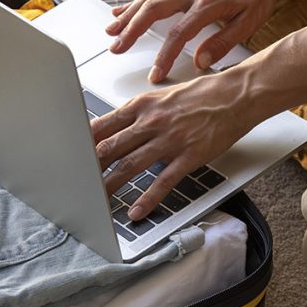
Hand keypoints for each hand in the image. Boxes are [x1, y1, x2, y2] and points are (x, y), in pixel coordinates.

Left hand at [91, 72, 257, 220]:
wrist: (236, 95)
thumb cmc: (203, 95)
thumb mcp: (163, 97)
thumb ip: (141, 113)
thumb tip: (119, 128)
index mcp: (142, 105)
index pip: (102, 125)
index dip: (83, 143)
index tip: (70, 155)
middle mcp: (152, 121)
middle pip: (110, 147)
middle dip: (89, 167)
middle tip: (76, 182)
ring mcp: (170, 139)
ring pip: (130, 165)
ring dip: (111, 184)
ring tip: (98, 200)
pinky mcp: (189, 156)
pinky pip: (163, 181)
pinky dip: (147, 198)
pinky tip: (136, 211)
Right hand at [105, 0, 288, 82]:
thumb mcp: (249, 23)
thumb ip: (223, 43)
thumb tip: (200, 62)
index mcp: (209, 4)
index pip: (179, 33)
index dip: (164, 56)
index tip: (155, 74)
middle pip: (153, 10)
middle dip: (132, 30)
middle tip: (117, 48)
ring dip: (128, 15)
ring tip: (111, 32)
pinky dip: (135, 2)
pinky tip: (121, 11)